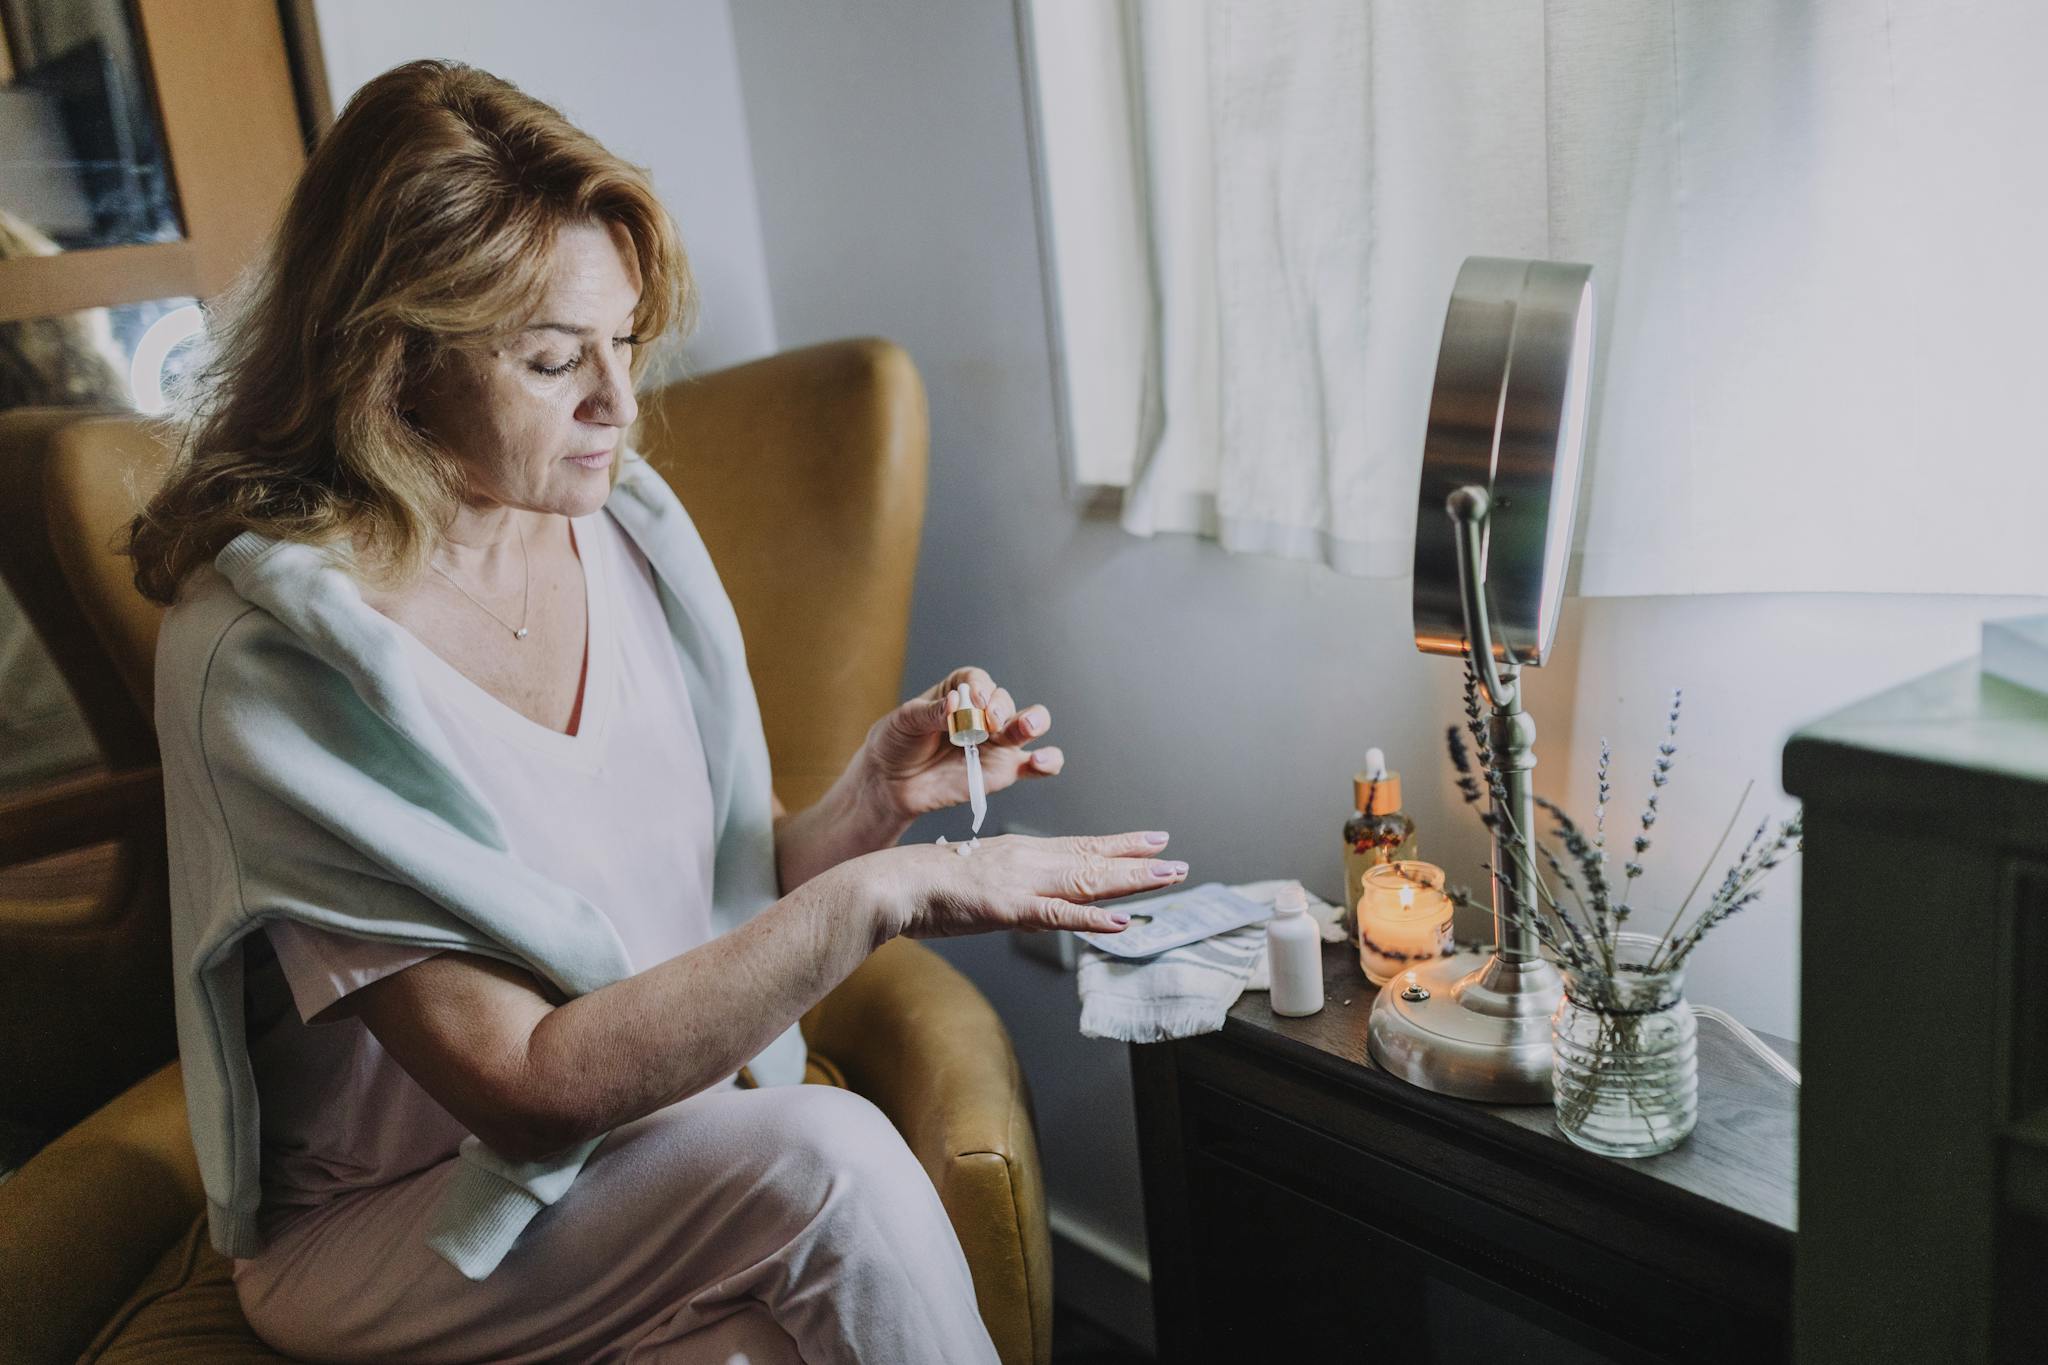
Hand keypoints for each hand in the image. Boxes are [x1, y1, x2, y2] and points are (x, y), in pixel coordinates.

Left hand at [855, 666, 1062, 821]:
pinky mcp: (1004, 771)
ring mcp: (997, 742)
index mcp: (961, 691)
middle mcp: (984, 713)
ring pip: (1029, 726)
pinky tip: (1041, 761)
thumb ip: (931, 712)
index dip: (978, 689)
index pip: (978, 681)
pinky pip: (1035, 766)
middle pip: (1004, 702)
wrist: (890, 782)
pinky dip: (1047, 761)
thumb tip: (954, 703)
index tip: (971, 701)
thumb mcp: (905, 720)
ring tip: (1024, 727)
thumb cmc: (897, 743)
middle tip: (988, 720)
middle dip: (1000, 707)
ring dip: (1032, 722)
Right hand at [860, 831, 1186, 939]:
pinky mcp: (1010, 907)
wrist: (895, 884)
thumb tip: (1032, 905)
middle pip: (1093, 860)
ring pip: (1087, 882)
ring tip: (1166, 878)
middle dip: (1138, 862)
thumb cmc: (926, 886)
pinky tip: (1119, 921)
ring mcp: (1022, 883)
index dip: (1119, 846)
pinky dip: (1092, 920)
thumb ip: (1010, 891)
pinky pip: (1058, 916)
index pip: (1080, 847)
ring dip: (1130, 881)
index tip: (1152, 842)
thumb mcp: (978, 883)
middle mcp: (1029, 860)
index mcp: (1021, 853)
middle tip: (1178, 862)